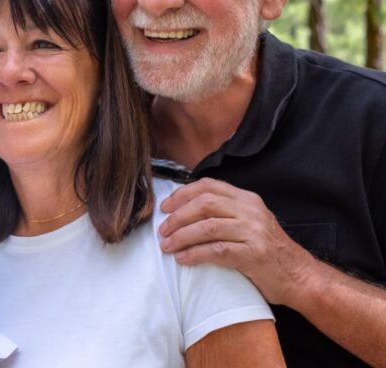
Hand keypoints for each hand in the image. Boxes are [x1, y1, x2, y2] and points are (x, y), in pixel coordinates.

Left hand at [158, 177, 315, 305]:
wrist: (301, 277)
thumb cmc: (269, 251)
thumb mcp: (250, 222)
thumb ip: (226, 212)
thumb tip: (184, 211)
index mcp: (247, 200)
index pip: (209, 186)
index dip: (182, 194)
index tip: (165, 207)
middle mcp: (251, 211)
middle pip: (204, 204)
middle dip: (178, 216)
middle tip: (162, 229)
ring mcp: (254, 232)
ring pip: (208, 227)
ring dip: (182, 236)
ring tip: (167, 246)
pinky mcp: (254, 254)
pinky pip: (217, 250)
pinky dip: (196, 254)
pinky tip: (183, 259)